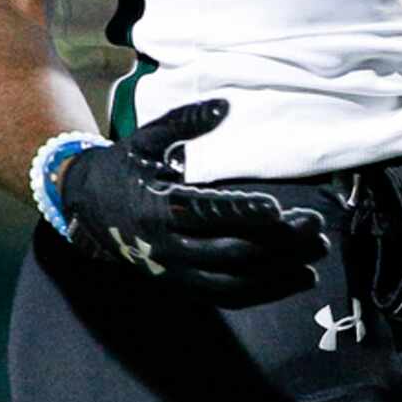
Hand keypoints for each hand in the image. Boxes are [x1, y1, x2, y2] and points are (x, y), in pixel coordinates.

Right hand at [59, 99, 328, 306]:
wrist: (86, 209)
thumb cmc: (123, 167)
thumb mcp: (147, 139)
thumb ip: (185, 122)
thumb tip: (225, 106)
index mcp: (156, 207)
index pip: (203, 214)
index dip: (241, 213)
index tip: (277, 209)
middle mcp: (166, 246)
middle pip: (228, 252)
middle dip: (276, 243)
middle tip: (315, 226)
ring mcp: (175, 271)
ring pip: (233, 282)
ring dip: (278, 272)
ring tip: (316, 257)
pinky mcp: (183, 284)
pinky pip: (228, 295)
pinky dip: (265, 291)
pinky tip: (297, 278)